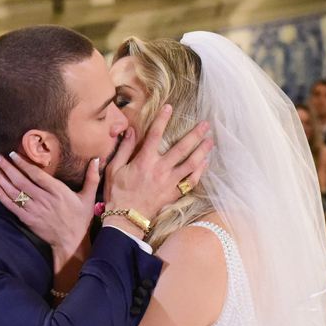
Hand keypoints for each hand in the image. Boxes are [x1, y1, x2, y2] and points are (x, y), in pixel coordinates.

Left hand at [0, 152, 99, 257]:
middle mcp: (44, 200)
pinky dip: (1, 195)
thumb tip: (96, 160)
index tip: (12, 154)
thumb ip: (91, 178)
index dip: (23, 164)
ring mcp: (34, 210)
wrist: (71, 243)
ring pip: (14, 191)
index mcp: (58, 192)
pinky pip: (11, 205)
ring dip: (0, 177)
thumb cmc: (80, 219)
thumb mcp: (89, 198)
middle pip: (21, 181)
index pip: (37, 175)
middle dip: (6, 167)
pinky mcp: (28, 219)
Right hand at [104, 105, 212, 221]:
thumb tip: (131, 131)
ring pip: (191, 164)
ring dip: (202, 152)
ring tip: (211, 141)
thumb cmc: (118, 193)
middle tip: (206, 124)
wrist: (126, 218)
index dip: (162, 120)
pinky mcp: (174, 193)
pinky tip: (205, 163)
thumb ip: (124, 149)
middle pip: (181, 148)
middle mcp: (160, 170)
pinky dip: (199, 171)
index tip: (169, 107)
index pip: (155, 135)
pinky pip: (191, 181)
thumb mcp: (115, 169)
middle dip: (194, 135)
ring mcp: (169, 182)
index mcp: (144, 162)